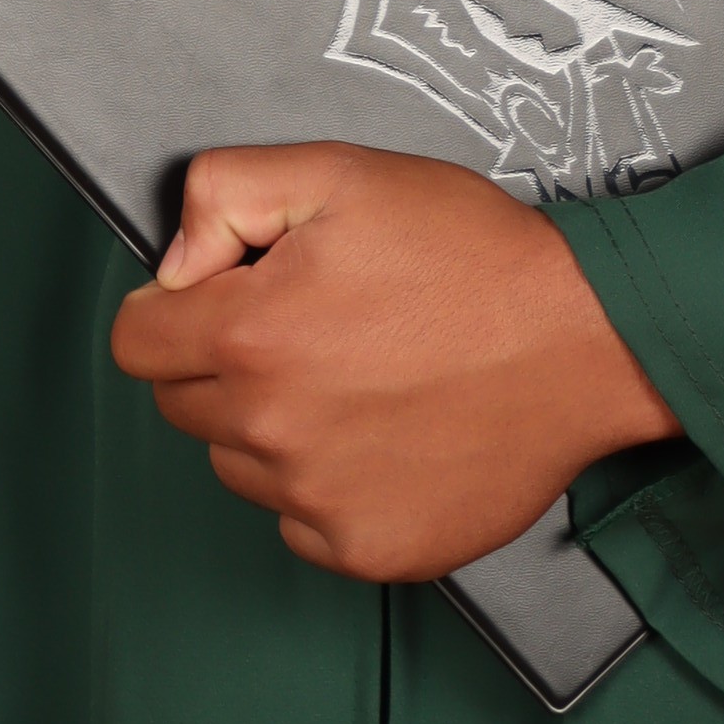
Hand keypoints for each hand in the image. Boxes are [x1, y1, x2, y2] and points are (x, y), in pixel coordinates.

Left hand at [109, 140, 677, 578]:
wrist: (586, 341)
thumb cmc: (476, 258)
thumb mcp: (343, 173)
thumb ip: (227, 193)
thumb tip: (176, 263)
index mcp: (250, 335)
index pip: (137, 343)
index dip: (176, 309)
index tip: (227, 299)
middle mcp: (270, 430)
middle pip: (183, 406)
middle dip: (226, 363)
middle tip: (314, 328)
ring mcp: (318, 501)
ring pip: (240, 467)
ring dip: (273, 429)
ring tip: (361, 379)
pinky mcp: (366, 549)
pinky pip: (300, 524)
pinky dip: (327, 486)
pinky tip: (386, 435)